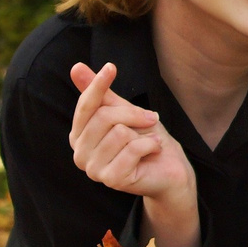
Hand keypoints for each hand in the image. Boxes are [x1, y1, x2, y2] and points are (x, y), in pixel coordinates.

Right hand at [67, 62, 194, 202]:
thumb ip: (101, 94)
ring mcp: (94, 170)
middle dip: (134, 114)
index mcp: (79, 136)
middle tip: (151, 118)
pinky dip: (150, 145)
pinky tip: (153, 150)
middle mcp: (80, 154)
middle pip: (104, 117)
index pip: (85, 106)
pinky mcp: (112, 180)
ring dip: (143, 133)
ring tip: (149, 142)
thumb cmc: (146, 139)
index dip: (98, 85)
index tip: (111, 67)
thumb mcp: (124, 111)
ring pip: (120, 133)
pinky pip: (133, 149)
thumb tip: (76, 67)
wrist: (171, 168)